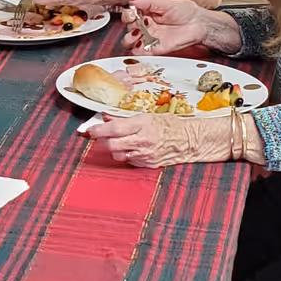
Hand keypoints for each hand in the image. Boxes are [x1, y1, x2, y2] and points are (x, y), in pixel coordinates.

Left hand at [84, 114, 229, 168]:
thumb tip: (106, 117)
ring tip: (116, 142)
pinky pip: (128, 161)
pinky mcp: (146, 164)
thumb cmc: (171, 125)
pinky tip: (129, 149)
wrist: (190, 141)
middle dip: (101, 141)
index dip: (98, 130)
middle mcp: (142, 141)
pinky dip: (124, 155)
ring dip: (112, 149)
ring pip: (117, 155)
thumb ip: (126, 118)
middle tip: (98, 136)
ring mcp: (144, 155)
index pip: (114, 129)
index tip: (90, 129)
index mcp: (142, 125)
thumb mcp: (148, 116)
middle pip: (111, 145)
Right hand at [122, 0, 214, 53]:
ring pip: (130, 42)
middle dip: (129, 26)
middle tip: (135, 23)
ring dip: (128, 39)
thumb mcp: (167, 2)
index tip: (131, 12)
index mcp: (147, 14)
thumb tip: (133, 1)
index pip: (130, 15)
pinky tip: (140, 44)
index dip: (128, 14)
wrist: (198, 24)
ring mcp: (149, 38)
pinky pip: (140, 52)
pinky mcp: (154, 49)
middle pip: (128, 28)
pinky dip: (136, 50)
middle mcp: (146, 26)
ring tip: (136, 34)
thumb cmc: (185, 12)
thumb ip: (149, 2)